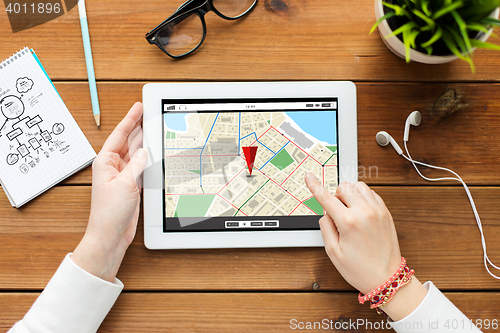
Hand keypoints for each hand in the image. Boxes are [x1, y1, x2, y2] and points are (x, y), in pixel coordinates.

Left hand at [72, 102, 147, 281]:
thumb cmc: (110, 212)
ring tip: (155, 127)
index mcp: (106, 162)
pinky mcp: (131, 185)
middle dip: (139, 127)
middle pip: (129, 141)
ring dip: (145, 142)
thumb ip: (137, 165)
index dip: (130, 119)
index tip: (138, 107)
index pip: (120, 134)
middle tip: (150, 113)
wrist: (110, 234)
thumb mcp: (126, 184)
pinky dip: (149, 159)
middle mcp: (113, 166)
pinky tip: (155, 152)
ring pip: (137, 153)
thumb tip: (144, 151)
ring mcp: (123, 176)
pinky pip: (142, 166)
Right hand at [305, 174, 426, 319]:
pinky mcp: (386, 212)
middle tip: (337, 213)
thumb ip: (326, 228)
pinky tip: (360, 211)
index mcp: (349, 222)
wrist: (387, 278)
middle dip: (336, 196)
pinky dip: (363, 197)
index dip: (315, 186)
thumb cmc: (360, 269)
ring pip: (359, 186)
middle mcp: (364, 212)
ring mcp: (377, 211)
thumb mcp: (333, 252)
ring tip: (349, 211)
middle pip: (344, 187)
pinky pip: (371, 193)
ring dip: (350, 194)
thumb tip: (326, 213)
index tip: (309, 177)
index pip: (326, 198)